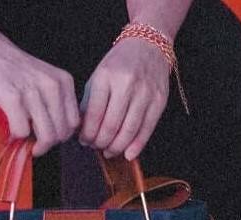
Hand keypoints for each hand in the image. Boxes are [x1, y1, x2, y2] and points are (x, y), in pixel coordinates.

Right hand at [0, 34, 79, 155]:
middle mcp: (52, 86)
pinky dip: (16, 136)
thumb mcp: (45, 79)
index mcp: (63, 82)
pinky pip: (22, 131)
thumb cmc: (14, 69)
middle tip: (35, 144)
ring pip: (46, 136)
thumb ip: (56, 101)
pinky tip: (11, 128)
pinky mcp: (13, 98)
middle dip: (48, 144)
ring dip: (34, 145)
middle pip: (61, 133)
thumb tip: (60, 133)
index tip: (48, 137)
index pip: (74, 123)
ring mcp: (33, 92)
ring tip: (24, 138)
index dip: (61, 135)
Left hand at [79, 37, 170, 160]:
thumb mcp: (97, 77)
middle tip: (95, 147)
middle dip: (100, 143)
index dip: (87, 134)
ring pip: (129, 130)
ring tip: (108, 151)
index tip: (84, 141)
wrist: (148, 44)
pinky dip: (136, 146)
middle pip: (111, 126)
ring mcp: (145, 92)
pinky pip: (147, 129)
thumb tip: (81, 132)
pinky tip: (127, 154)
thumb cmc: (118, 65)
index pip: (94, 114)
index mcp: (106, 77)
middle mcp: (127, 84)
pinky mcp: (159, 100)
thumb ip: (88, 104)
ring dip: (116, 147)